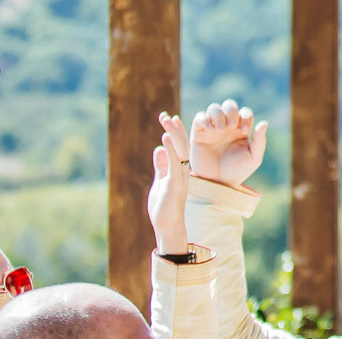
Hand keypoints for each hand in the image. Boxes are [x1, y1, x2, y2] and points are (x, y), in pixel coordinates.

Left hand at [148, 113, 191, 255]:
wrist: (167, 226)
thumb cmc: (163, 206)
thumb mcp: (160, 182)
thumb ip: (161, 166)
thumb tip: (158, 149)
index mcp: (180, 169)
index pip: (179, 146)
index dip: (174, 131)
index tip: (168, 118)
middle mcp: (184, 170)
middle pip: (182, 144)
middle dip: (174, 128)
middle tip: (165, 115)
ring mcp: (181, 176)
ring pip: (181, 150)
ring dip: (174, 133)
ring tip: (167, 119)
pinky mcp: (175, 182)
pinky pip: (175, 162)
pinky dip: (170, 148)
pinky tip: (165, 137)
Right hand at [188, 99, 267, 187]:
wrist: (217, 184)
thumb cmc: (237, 172)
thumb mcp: (253, 158)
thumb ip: (259, 141)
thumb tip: (264, 123)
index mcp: (241, 130)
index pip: (244, 112)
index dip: (245, 116)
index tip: (243, 131)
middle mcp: (226, 127)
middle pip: (229, 105)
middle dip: (231, 111)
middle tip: (231, 126)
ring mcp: (212, 130)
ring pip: (214, 108)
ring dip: (218, 114)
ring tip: (220, 129)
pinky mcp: (198, 134)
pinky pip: (199, 117)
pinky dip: (204, 119)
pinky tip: (210, 129)